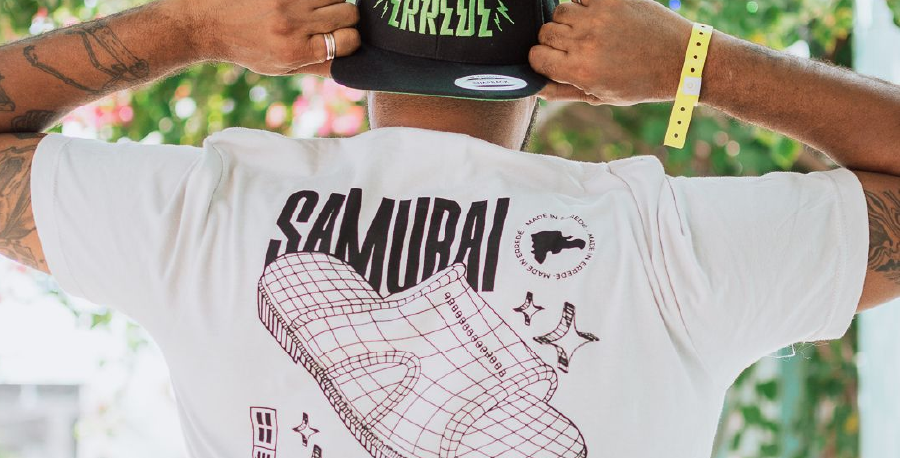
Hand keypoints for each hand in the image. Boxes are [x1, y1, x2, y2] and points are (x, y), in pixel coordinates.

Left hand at [174, 0, 360, 75]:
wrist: (211, 23)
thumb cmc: (249, 49)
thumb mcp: (282, 68)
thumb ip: (318, 66)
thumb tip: (353, 64)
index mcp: (296, 50)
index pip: (349, 40)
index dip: (350, 40)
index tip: (340, 39)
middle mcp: (293, 24)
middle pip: (349, 13)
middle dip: (345, 18)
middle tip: (329, 21)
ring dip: (332, 1)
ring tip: (314, 9)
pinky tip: (303, 3)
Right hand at [529, 0, 692, 105]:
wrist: (681, 59)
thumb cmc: (640, 83)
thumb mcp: (600, 96)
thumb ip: (562, 92)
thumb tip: (534, 85)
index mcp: (580, 70)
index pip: (536, 56)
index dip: (543, 59)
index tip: (556, 60)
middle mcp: (585, 42)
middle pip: (545, 32)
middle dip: (555, 40)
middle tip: (577, 46)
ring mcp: (598, 16)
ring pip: (560, 11)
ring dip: (570, 20)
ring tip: (591, 30)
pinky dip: (584, 2)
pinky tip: (599, 15)